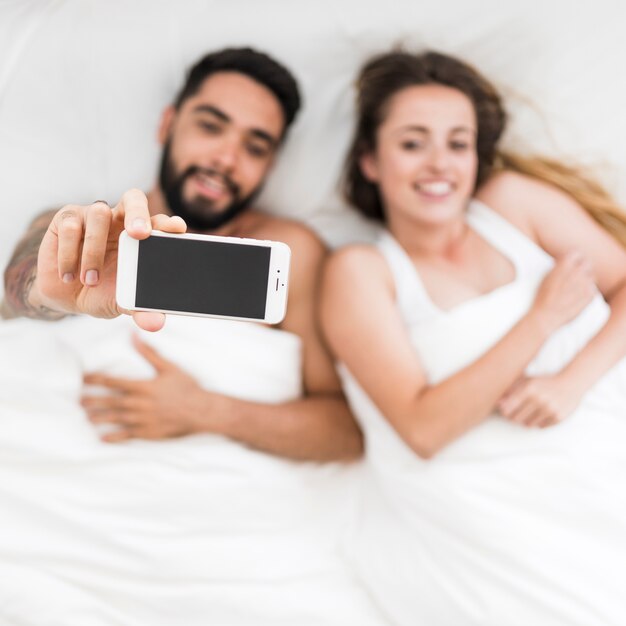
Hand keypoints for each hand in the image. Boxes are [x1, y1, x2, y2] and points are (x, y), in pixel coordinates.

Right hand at [36, 189, 185, 330]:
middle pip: (134, 199)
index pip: (159, 221)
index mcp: (143, 236)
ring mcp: (94, 216)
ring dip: (94, 250)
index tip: (177, 229)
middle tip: (139, 234)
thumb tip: (156, 323)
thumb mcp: (123, 303)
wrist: (67, 295)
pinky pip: (71, 227)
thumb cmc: (103, 291)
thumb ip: (140, 310)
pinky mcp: (67, 220)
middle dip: (138, 213)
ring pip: (99, 214)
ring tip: (91, 280)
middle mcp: (121, 220)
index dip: (168, 222)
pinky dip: (70, 254)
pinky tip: (70, 275)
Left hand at [81, 335, 223, 441]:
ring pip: (116, 418)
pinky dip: (114, 436)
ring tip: (86, 417)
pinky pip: (127, 435)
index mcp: (144, 387)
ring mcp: (143, 419)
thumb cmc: (187, 388)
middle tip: (77, 400)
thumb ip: (150, 354)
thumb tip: (135, 337)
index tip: (83, 379)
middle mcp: (140, 404)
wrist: (202, 411)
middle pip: (110, 401)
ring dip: (100, 418)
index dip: (96, 380)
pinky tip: (102, 438)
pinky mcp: (149, 432)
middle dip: (93, 400)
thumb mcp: (169, 368)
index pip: (114, 382)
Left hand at [496, 374, 582, 427]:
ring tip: (531, 411)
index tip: (505, 410)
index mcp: (529, 389)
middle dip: (514, 416)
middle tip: (517, 411)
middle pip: (516, 419)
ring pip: (528, 425)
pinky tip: (542, 413)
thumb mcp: (527, 381)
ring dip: (526, 420)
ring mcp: (550, 409)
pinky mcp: (558, 418)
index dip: (504, 411)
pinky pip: (541, 427)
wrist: (571, 383)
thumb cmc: (546, 382)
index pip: (508, 408)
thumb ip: (510, 389)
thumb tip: (497, 402)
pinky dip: (539, 422)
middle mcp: (540, 399)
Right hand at [529, 251, 595, 335]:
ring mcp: (585, 283)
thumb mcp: (547, 277)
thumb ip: (559, 268)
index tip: (571, 265)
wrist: (546, 315)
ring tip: (574, 290)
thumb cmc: (543, 297)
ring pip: (591, 276)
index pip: (576, 253)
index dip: (573, 259)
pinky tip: (576, 298)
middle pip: (587, 263)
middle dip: (582, 268)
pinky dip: (587, 292)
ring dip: (585, 280)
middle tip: (575, 276)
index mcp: (564, 265)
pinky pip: (592, 289)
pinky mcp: (590, 295)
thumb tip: (568, 263)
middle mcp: (577, 271)